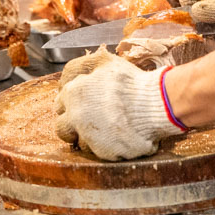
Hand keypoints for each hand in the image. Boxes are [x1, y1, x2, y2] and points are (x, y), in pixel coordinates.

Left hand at [54, 48, 182, 159]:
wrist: (155, 104)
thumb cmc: (130, 81)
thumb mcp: (103, 61)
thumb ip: (80, 67)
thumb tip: (66, 79)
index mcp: (73, 94)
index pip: (60, 103)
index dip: (71, 103)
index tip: (83, 103)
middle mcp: (76, 118)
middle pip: (62, 127)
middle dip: (72, 123)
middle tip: (91, 118)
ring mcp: (89, 137)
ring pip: (78, 143)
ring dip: (87, 137)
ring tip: (105, 129)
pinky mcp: (104, 153)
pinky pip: (98, 153)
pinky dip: (105, 145)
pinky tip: (116, 135)